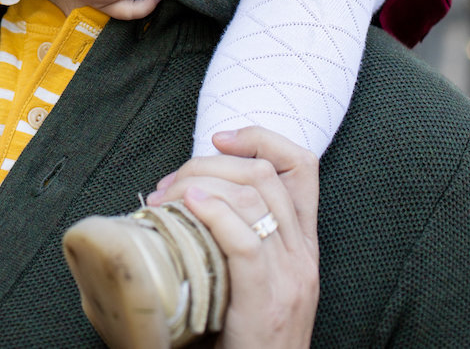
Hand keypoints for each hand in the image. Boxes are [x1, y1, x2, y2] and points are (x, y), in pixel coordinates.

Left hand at [150, 127, 319, 348]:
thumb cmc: (249, 336)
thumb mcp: (256, 278)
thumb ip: (243, 238)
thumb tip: (194, 194)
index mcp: (303, 245)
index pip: (302, 167)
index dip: (262, 139)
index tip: (220, 140)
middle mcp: (303, 256)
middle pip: (264, 175)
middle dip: (211, 164)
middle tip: (172, 182)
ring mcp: (290, 279)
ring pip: (252, 199)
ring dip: (200, 186)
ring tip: (166, 199)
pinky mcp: (267, 304)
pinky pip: (245, 244)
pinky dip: (215, 216)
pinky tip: (189, 209)